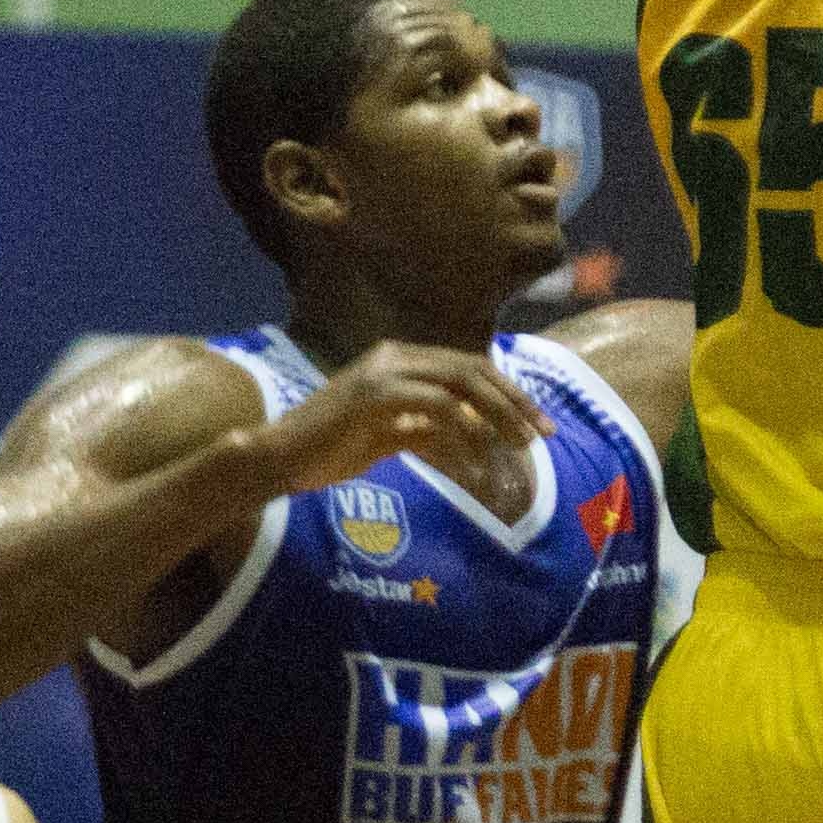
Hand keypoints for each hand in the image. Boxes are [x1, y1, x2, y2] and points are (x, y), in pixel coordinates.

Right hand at [249, 342, 541, 499]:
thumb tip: (472, 438)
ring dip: (497, 418)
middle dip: (514, 401)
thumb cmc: (330, 450)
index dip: (509, 392)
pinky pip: (437, 411)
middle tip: (542, 435)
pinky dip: (462, 438)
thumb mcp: (389, 435)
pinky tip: (473, 467)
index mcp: (400, 358)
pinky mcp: (375, 396)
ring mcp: (384, 372)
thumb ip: (426, 428)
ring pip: (461, 385)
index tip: (538, 423)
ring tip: (518, 449)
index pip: (469, 365)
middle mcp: (395, 355)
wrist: (279, 458)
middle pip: (473, 369)